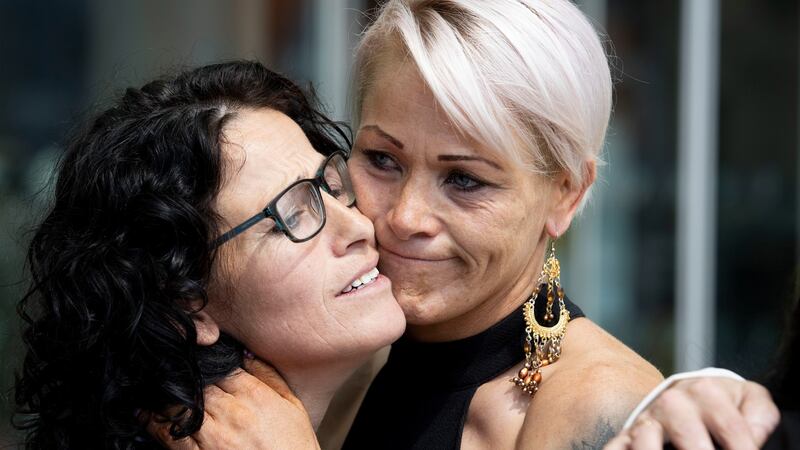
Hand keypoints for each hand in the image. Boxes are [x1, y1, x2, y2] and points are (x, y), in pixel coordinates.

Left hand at [147, 358, 319, 449]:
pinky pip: (170, 437)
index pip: (221, 367)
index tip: (197, 358)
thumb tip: (244, 353)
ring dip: (166, 396)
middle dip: (185, 376)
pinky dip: (154, 424)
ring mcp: (215, 438)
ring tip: (152, 387)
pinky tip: (145, 414)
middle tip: (168, 367)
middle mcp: (233, 413)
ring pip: (180, 406)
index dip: (207, 361)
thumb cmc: (295, 446)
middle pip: (198, 383)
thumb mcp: (293, 406)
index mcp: (255, 396)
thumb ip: (269, 376)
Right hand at [604, 378, 779, 449]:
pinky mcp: (629, 435)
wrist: (687, 392)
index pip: (731, 428)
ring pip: (646, 439)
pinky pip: (617, 446)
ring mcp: (648, 419)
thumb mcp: (749, 400)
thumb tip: (751, 438)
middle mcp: (673, 403)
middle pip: (688, 434)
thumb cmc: (722, 402)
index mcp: (706, 391)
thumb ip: (759, 416)